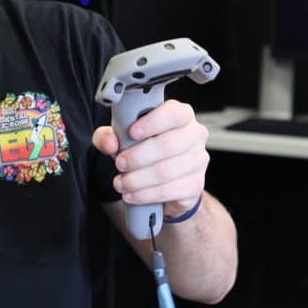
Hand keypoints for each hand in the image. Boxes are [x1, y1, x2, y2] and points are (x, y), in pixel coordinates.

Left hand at [92, 99, 209, 217]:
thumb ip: (109, 136)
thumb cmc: (146, 151)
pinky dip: (145, 194)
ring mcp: (199, 160)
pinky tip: (132, 194)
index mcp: (181, 115)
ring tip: (122, 182)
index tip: (131, 132)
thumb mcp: (123, 138)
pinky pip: (169, 190)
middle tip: (120, 164)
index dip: (151, 123)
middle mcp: (194, 134)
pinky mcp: (196, 184)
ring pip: (166, 171)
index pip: (173, 113)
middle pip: (167, 145)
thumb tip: (109, 143)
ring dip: (138, 179)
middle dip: (138, 157)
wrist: (165, 181)